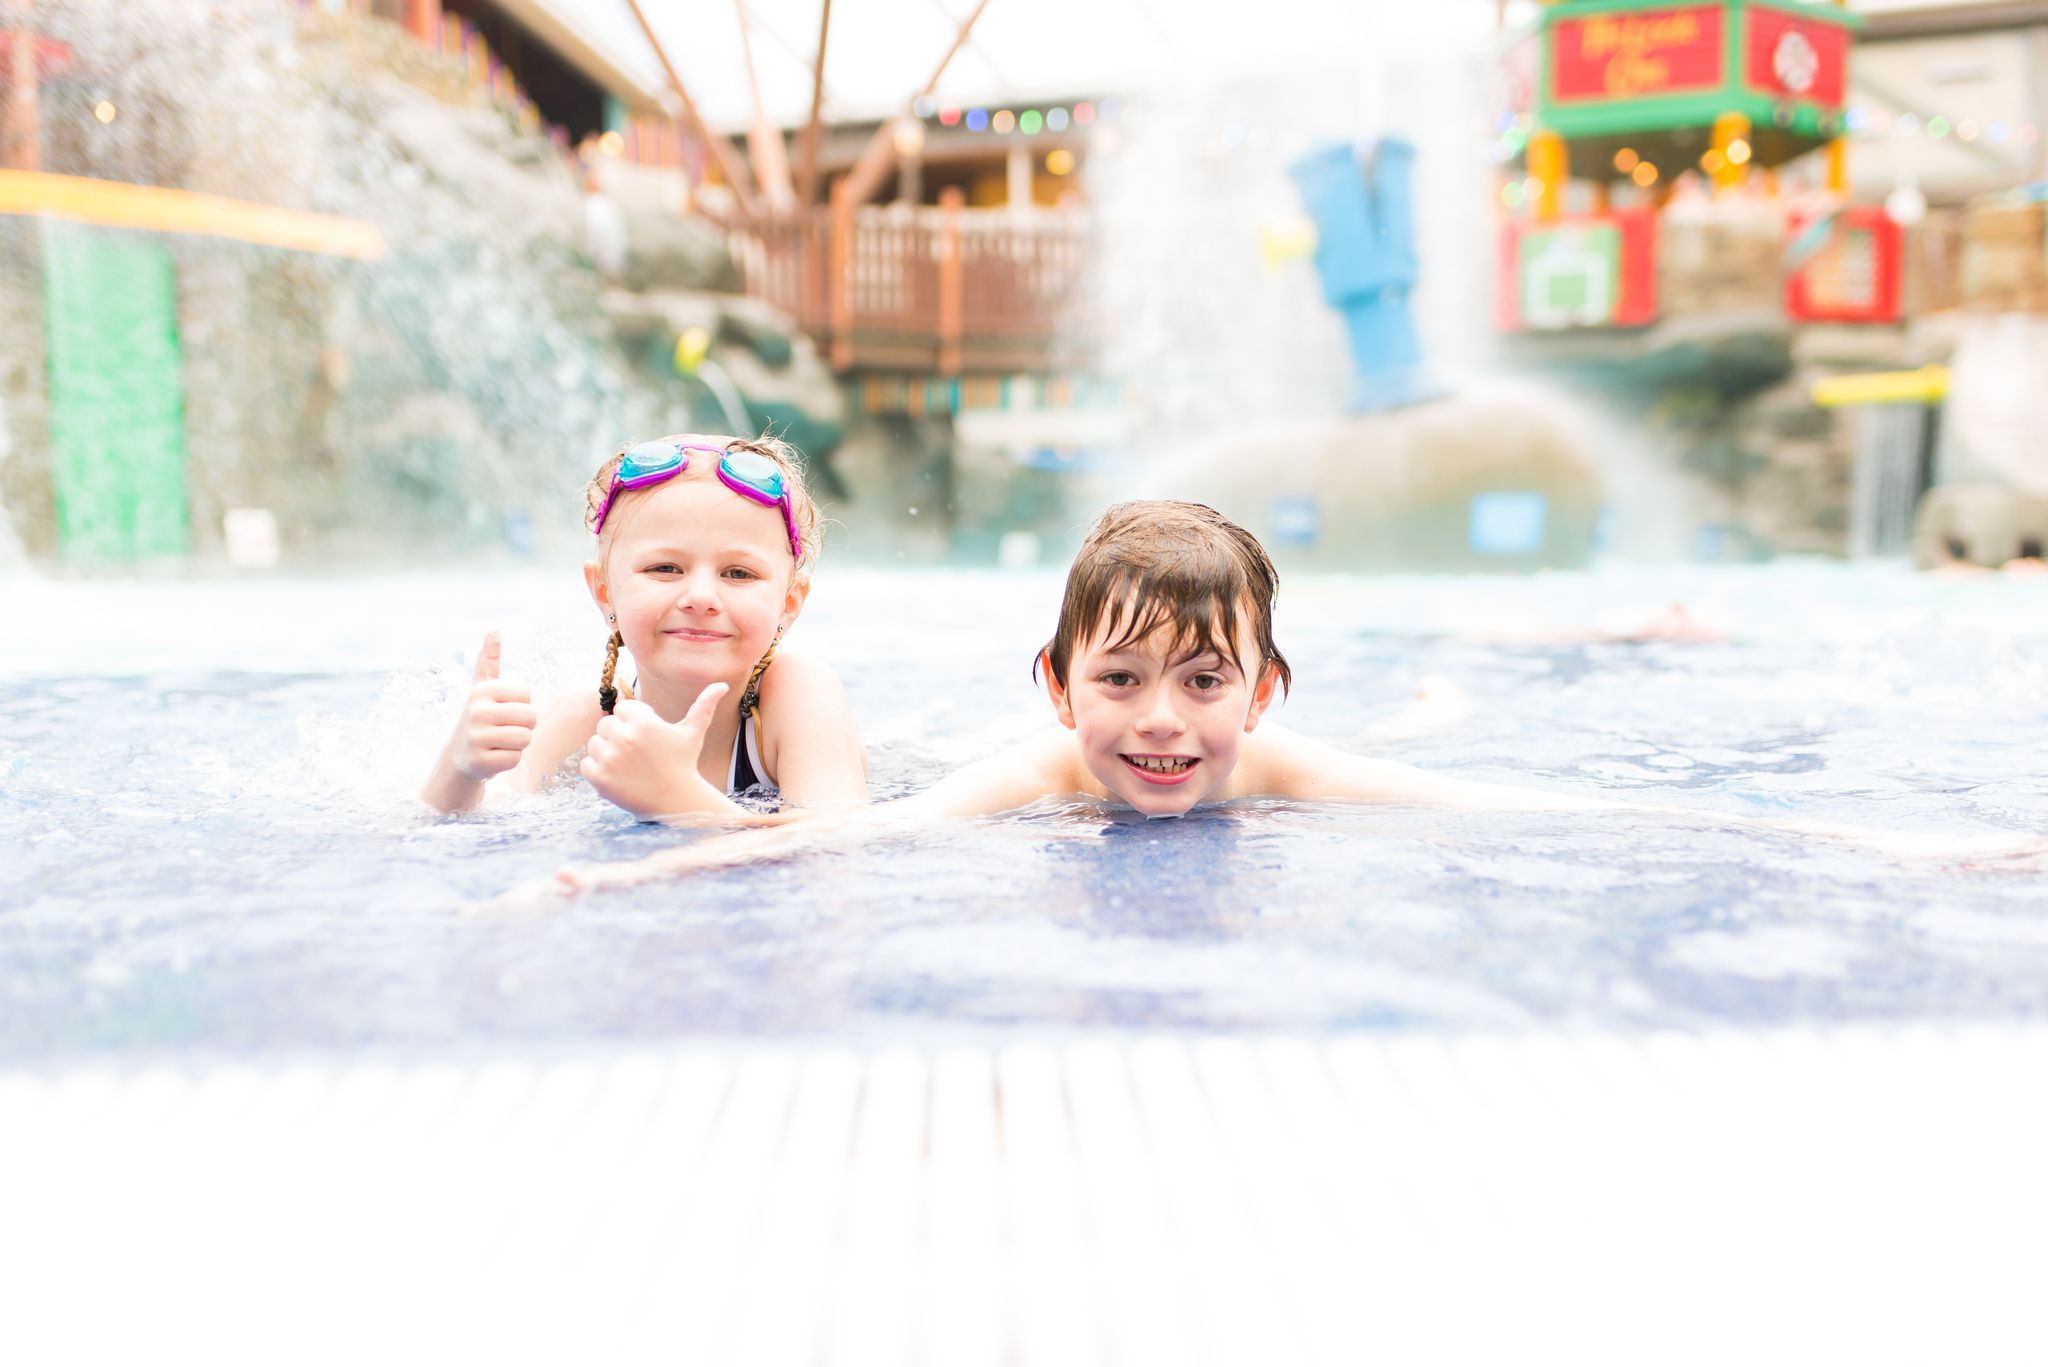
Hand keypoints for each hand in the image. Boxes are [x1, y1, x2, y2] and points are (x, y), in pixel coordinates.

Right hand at [449, 632, 536, 781]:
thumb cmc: (480, 718)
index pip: (527, 694)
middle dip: (525, 726)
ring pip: (524, 738)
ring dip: (519, 744)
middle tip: (505, 729)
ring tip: (501, 742)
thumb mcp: (482, 689)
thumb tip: (494, 631)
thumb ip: (489, 661)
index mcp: (482, 690)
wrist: (460, 756)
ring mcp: (476, 737)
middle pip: (530, 716)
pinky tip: (494, 757)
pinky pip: (515, 759)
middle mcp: (476, 711)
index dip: (522, 705)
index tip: (504, 711)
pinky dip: (510, 760)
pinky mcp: (480, 761)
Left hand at [580, 682, 729, 818]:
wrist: (676, 802)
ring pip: (594, 743)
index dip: (633, 720)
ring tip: (628, 764)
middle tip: (637, 752)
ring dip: (606, 751)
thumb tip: (722, 685)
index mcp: (644, 722)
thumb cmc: (684, 764)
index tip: (646, 736)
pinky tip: (618, 775)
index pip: (622, 708)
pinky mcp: (599, 778)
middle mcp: (624, 738)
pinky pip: (587, 764)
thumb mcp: (693, 733)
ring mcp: (610, 759)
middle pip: (606, 724)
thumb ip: (704, 705)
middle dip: (618, 735)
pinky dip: (597, 769)